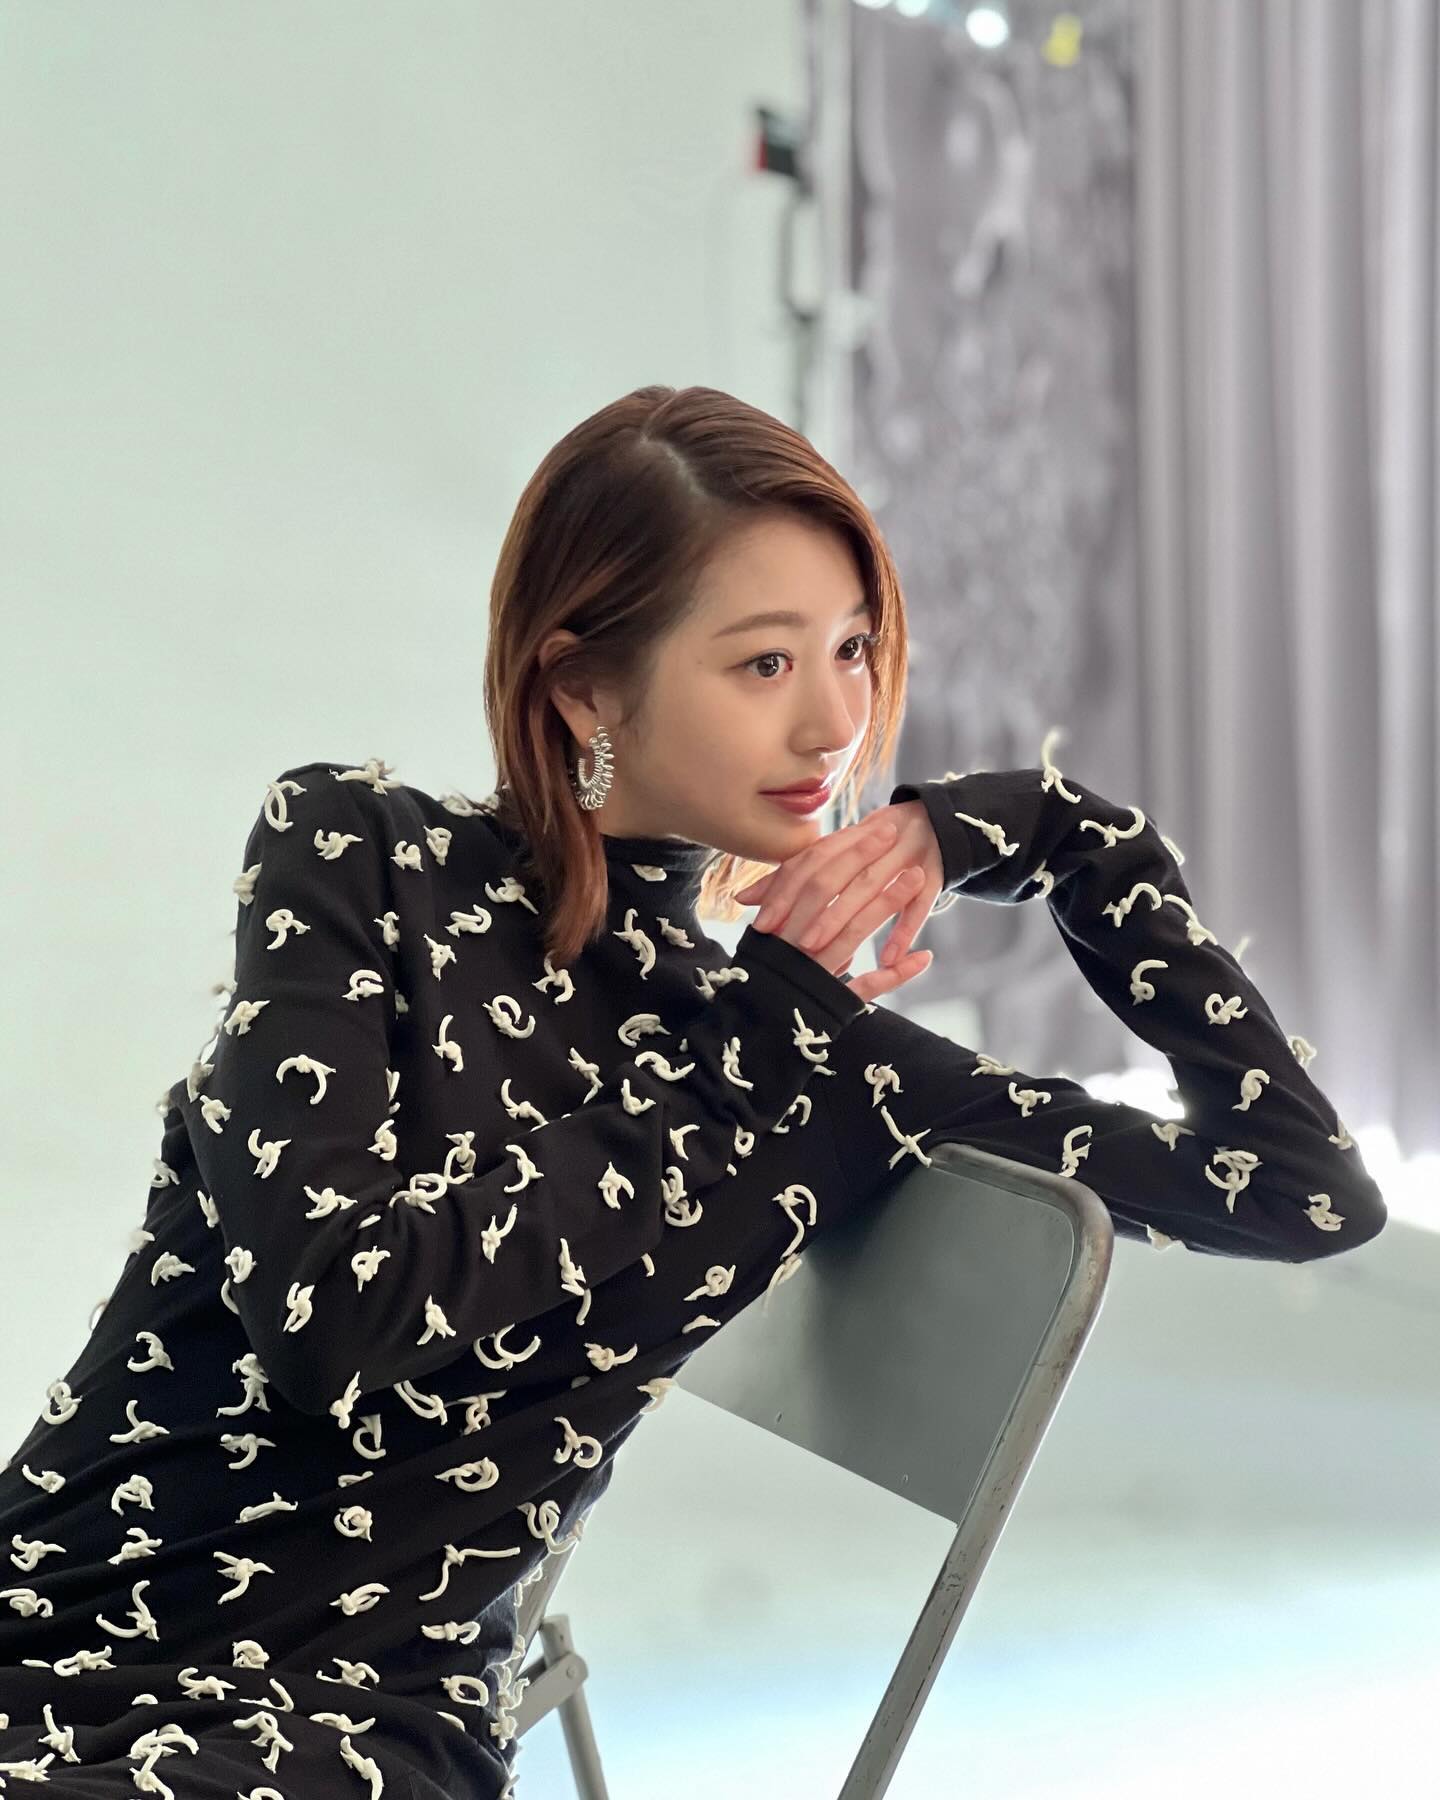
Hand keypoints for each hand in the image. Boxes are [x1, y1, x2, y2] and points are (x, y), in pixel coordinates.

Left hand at [733, 801, 944, 1003]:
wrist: (938, 819)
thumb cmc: (874, 847)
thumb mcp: (835, 854)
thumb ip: (792, 876)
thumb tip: (743, 898)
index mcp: (845, 838)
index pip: (808, 863)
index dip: (784, 891)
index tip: (763, 923)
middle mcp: (872, 845)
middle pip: (834, 876)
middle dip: (811, 909)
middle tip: (793, 942)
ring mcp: (905, 858)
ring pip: (870, 889)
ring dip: (845, 917)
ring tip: (826, 949)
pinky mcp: (934, 875)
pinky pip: (920, 906)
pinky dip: (905, 932)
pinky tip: (889, 959)